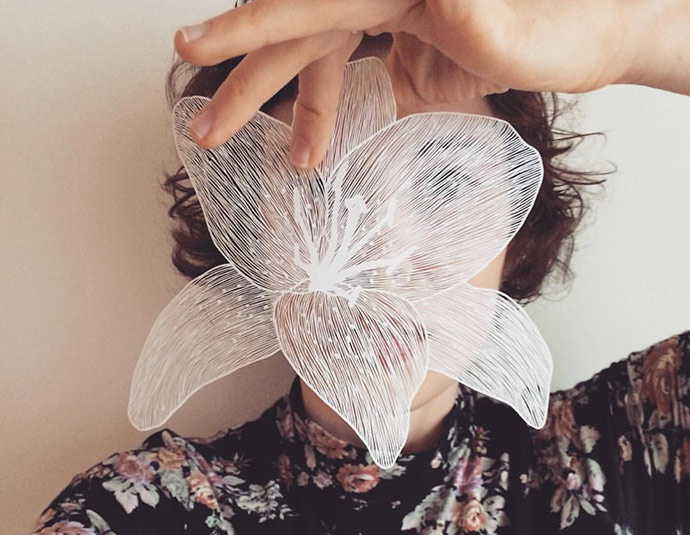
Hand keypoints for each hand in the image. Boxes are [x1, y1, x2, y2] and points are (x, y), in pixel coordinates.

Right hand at [173, 0, 687, 165]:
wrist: (601, 28)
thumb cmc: (576, 24)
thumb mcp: (526, 34)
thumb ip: (477, 24)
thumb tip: (441, 6)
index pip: (313, 5)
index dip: (251, 27)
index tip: (194, 46)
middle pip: (300, 32)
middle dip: (249, 83)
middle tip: (204, 126)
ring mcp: (395, 13)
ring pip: (320, 58)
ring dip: (294, 113)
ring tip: (279, 165)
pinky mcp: (405, 36)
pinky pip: (349, 71)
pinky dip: (327, 110)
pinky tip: (315, 147)